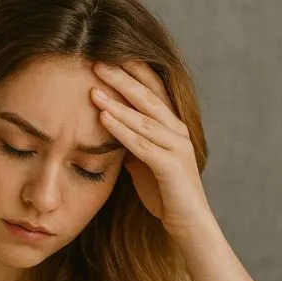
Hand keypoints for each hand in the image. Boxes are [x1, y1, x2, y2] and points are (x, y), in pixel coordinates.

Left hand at [90, 61, 211, 239]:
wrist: (188, 225)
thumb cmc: (165, 194)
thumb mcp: (143, 162)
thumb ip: (132, 141)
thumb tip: (109, 125)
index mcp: (173, 126)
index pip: (153, 89)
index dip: (132, 71)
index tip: (106, 55)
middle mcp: (178, 131)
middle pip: (148, 96)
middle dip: (122, 77)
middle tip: (96, 62)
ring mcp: (177, 147)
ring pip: (145, 118)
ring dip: (117, 102)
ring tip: (93, 89)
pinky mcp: (171, 167)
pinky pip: (143, 144)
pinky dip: (122, 130)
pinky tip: (103, 119)